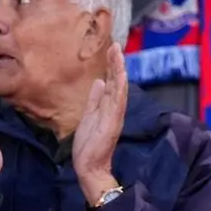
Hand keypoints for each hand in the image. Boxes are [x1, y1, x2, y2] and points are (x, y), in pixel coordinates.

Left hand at [73, 43, 128, 204]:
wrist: (89, 165)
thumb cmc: (89, 143)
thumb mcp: (88, 115)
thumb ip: (95, 99)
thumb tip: (98, 81)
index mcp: (107, 106)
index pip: (111, 81)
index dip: (111, 65)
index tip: (112, 48)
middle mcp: (113, 108)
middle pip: (116, 81)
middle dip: (116, 63)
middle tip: (116, 45)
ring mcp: (114, 115)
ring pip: (118, 89)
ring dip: (119, 71)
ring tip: (119, 54)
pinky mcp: (112, 123)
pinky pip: (118, 103)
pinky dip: (120, 89)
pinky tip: (121, 76)